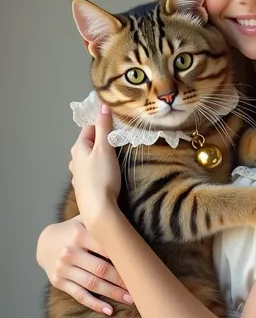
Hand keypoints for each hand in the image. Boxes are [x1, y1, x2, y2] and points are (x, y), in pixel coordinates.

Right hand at [37, 216, 132, 313]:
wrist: (44, 242)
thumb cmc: (73, 230)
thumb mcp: (84, 221)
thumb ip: (102, 220)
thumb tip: (130, 220)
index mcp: (79, 234)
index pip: (106, 248)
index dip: (123, 258)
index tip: (140, 266)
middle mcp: (70, 252)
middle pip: (101, 269)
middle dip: (122, 280)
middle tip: (140, 287)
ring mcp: (63, 268)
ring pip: (92, 284)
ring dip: (113, 293)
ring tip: (131, 300)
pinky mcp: (58, 282)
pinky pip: (79, 295)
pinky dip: (95, 304)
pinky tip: (109, 310)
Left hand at [69, 104, 120, 233]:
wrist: (98, 210)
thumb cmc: (102, 177)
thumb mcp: (105, 149)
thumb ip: (104, 127)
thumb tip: (102, 106)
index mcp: (78, 148)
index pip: (89, 128)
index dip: (102, 126)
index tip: (117, 129)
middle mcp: (74, 161)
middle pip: (89, 144)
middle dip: (102, 142)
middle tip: (118, 145)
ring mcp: (78, 176)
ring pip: (90, 159)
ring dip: (101, 157)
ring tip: (115, 161)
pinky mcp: (85, 189)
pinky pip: (92, 173)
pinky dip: (100, 171)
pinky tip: (108, 177)